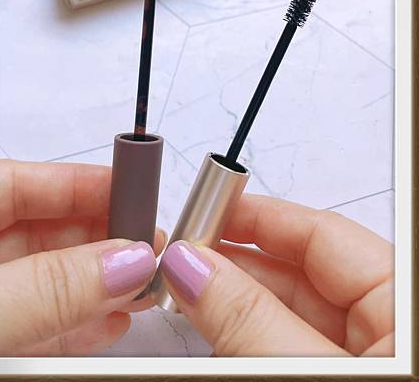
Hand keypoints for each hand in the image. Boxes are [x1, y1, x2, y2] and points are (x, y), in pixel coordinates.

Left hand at [0, 160, 165, 355]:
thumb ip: (52, 286)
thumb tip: (127, 262)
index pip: (21, 183)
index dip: (81, 182)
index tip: (132, 190)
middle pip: (44, 232)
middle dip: (102, 239)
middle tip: (149, 248)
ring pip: (48, 281)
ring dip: (100, 284)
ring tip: (143, 285)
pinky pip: (39, 327)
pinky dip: (77, 326)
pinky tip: (112, 323)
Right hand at [160, 194, 393, 356]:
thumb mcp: (306, 372)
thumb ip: (250, 320)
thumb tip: (189, 263)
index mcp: (399, 303)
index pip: (322, 233)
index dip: (258, 217)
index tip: (204, 212)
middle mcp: (386, 324)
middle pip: (300, 272)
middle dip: (236, 264)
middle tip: (181, 260)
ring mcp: (364, 356)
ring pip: (288, 312)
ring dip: (234, 304)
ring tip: (186, 295)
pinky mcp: (338, 375)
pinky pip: (288, 345)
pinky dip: (249, 339)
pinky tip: (214, 335)